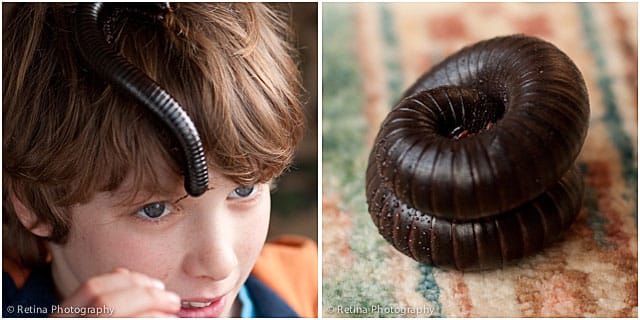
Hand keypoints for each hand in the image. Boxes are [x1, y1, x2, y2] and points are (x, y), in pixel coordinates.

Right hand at [52, 268, 180, 316]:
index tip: (157, 286)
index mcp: (63, 318)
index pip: (92, 288)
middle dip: (144, 295)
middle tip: (173, 300)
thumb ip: (107, 299)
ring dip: (152, 311)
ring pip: (112, 310)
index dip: (127, 282)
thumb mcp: (95, 315)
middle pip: (104, 299)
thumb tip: (123, 273)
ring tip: (172, 315)